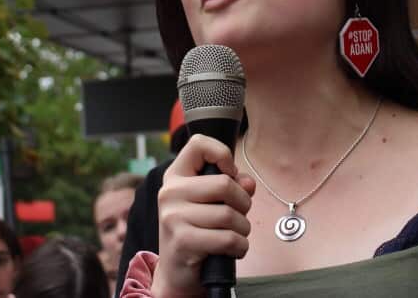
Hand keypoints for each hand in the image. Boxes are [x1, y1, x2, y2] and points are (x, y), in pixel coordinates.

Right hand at [151, 134, 255, 297]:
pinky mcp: (182, 241)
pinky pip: (228, 239)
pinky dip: (240, 246)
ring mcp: (173, 217)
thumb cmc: (198, 231)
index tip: (229, 174)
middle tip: (238, 215)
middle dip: (243, 203)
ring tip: (234, 234)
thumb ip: (233, 186)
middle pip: (225, 184)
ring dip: (243, 229)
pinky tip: (233, 249)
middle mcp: (170, 192)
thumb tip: (248, 183)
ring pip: (229, 215)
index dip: (222, 154)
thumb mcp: (211, 203)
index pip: (199, 144)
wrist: (177, 272)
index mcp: (175, 176)